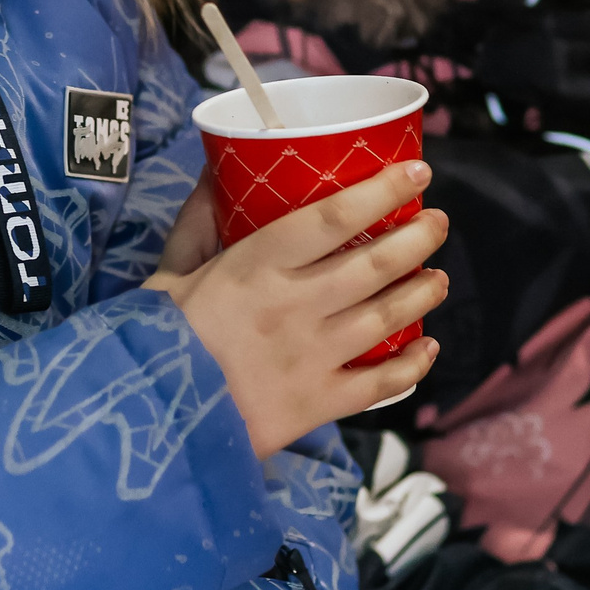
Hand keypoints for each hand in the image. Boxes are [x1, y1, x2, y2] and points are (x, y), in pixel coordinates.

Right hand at [149, 160, 446, 458]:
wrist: (151, 421)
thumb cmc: (156, 339)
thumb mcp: (168, 272)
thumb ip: (197, 223)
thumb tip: (214, 168)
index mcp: (257, 265)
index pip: (336, 217)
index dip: (383, 190)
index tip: (416, 172)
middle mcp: (296, 305)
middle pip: (377, 263)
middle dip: (419, 237)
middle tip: (437, 221)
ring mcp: (314, 356)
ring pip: (389, 317)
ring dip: (424, 292)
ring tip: (438, 277)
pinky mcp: (319, 403)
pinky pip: (382, 383)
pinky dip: (414, 365)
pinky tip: (428, 348)